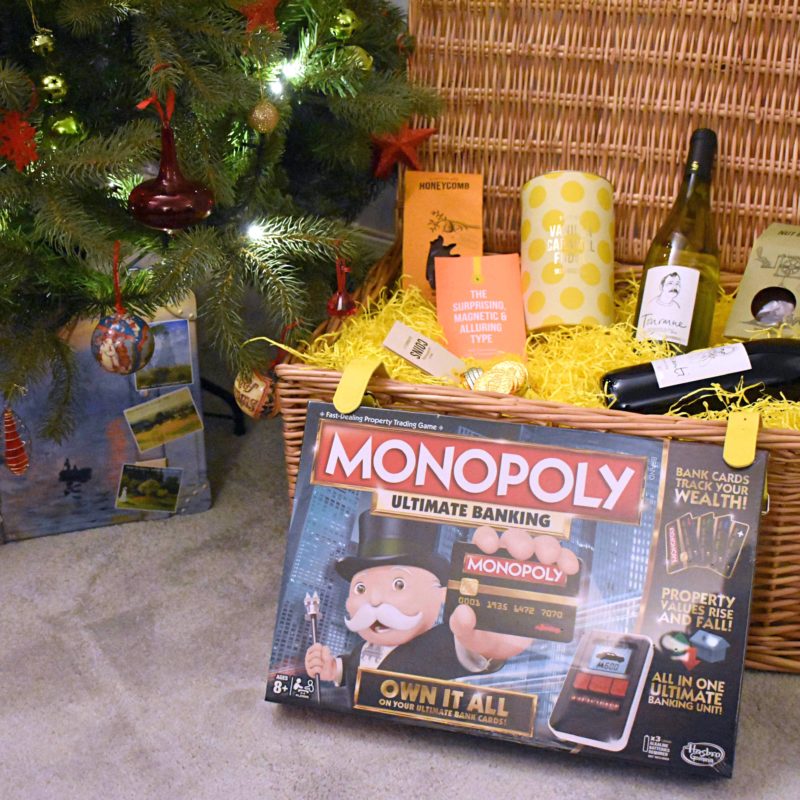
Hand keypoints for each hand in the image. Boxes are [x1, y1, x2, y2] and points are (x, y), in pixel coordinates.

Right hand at [305, 642, 336, 680]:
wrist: (329, 672)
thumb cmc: (327, 661)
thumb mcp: (329, 654)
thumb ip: (326, 651)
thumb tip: (323, 656)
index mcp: (311, 650)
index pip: (317, 646)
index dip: (323, 649)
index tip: (324, 653)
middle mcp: (308, 657)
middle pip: (316, 653)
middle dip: (323, 657)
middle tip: (324, 660)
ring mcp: (307, 664)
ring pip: (315, 661)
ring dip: (322, 663)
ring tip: (322, 666)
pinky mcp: (309, 672)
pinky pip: (316, 669)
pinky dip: (320, 669)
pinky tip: (320, 670)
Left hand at [448, 526, 578, 661]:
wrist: (503, 648)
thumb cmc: (481, 631)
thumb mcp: (467, 633)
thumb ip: (460, 625)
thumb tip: (463, 613)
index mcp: (484, 565)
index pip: (484, 539)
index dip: (487, 537)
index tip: (490, 547)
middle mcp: (508, 560)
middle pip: (515, 538)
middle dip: (520, 541)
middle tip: (523, 554)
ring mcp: (531, 568)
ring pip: (540, 544)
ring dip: (547, 546)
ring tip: (550, 560)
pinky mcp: (550, 580)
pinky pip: (561, 561)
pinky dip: (567, 559)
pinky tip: (570, 568)